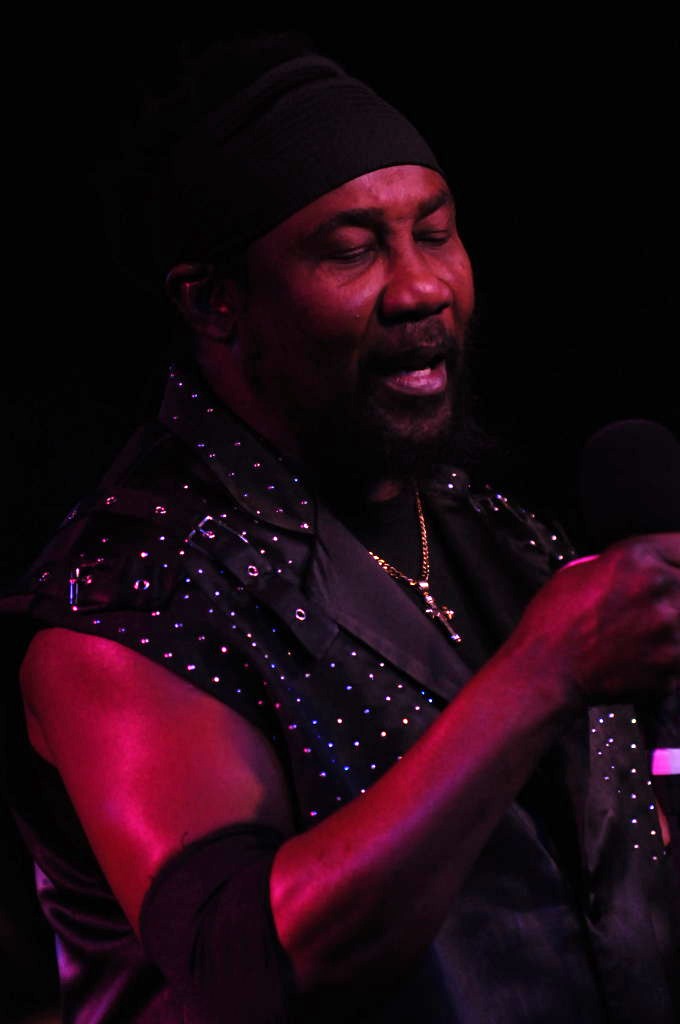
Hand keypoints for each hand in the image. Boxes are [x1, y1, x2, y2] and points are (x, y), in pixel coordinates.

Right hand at [509, 533, 679, 705]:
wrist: (545, 673)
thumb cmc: (554, 621)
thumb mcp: (582, 570)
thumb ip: (626, 564)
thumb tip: (653, 565)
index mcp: (637, 558)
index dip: (676, 559)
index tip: (673, 567)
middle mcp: (660, 588)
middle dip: (674, 593)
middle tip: (647, 609)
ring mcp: (670, 628)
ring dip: (673, 625)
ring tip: (641, 633)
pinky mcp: (673, 665)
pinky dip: (668, 656)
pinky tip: (643, 656)